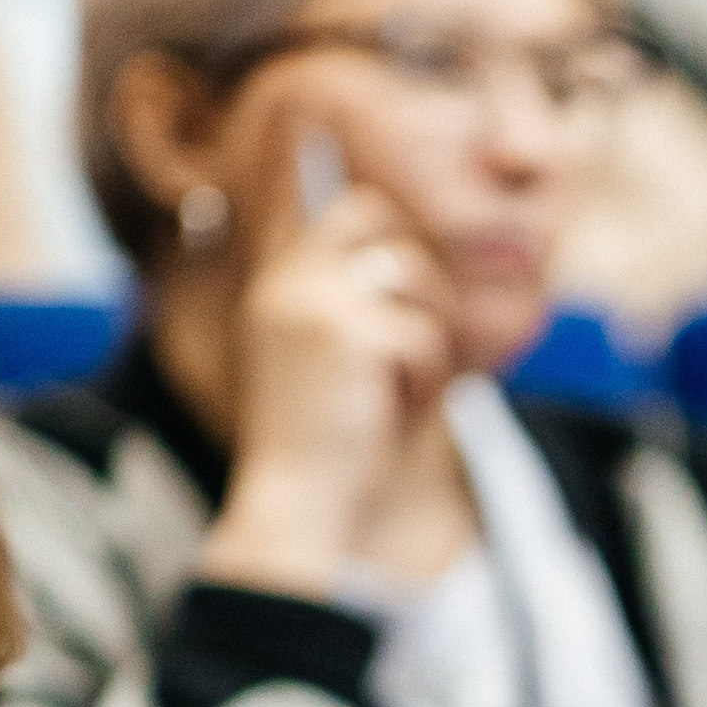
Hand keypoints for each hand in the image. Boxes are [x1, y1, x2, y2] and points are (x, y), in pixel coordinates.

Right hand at [194, 139, 458, 595]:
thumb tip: (403, 254)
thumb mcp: (321, 357)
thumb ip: (347, 299)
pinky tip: (403, 409)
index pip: (328, 205)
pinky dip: (428, 375)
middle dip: (414, 263)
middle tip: (423, 324)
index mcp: (276, 283)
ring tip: (410, 382)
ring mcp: (314, 302)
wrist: (299, 501)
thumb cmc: (324, 440)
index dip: (378, 218)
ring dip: (430, 330)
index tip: (399, 260)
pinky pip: (423, 332)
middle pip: (371, 212)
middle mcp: (287, 281)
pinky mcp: (349, 334)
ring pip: (412, 271)